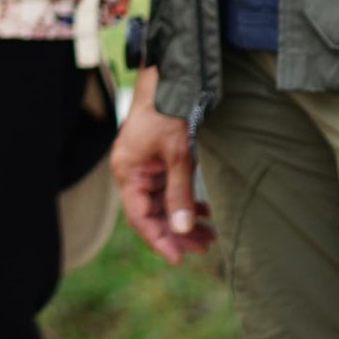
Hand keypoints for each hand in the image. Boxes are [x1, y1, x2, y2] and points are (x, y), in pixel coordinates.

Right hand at [111, 67, 215, 264]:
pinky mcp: (157, 160)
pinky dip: (185, 203)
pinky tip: (204, 213)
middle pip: (151, 213)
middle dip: (176, 233)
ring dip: (183, 220)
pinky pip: (168, 190)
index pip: (140, 217)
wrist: (171, 79)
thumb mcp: (178, 155)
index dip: (158, 239)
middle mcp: (132, 171)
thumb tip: (181, 230)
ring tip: (210, 236)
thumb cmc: (169, 113)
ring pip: (162, 204)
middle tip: (204, 248)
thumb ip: (180, 193)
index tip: (178, 259)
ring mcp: (144, 166)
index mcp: (128, 171)